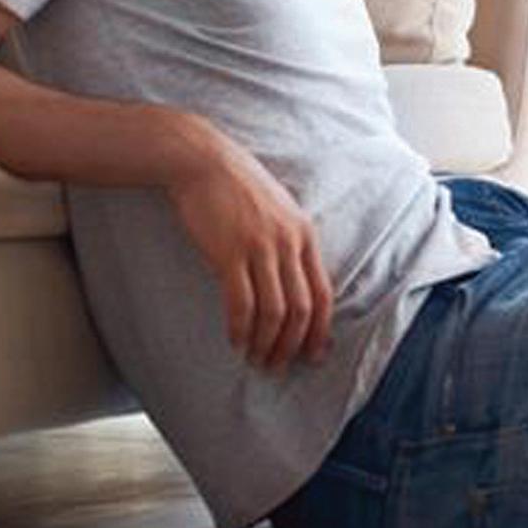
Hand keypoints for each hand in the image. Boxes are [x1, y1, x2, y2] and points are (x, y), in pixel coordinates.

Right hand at [164, 123, 333, 371]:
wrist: (203, 161)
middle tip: (278, 366)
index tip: (313, 354)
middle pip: (302, 309)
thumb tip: (292, 284)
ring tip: (255, 359)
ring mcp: (261, 248)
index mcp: (305, 235)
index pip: (324, 293)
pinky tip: (235, 340)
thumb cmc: (237, 189)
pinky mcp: (230, 252)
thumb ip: (289, 244)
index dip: (320, 330)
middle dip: (293, 345)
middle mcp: (290, 243)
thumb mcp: (278, 212)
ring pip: (274, 311)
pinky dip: (240, 328)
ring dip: (266, 343)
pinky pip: (242, 303)